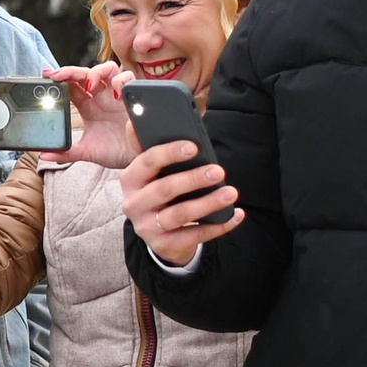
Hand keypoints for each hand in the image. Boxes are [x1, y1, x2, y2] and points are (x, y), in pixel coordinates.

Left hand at [50, 62, 138, 169]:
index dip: (60, 79)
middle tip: (57, 75)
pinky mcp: (134, 96)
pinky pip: (129, 79)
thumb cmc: (116, 151)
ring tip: (89, 84)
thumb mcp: (88, 151)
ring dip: (97, 72)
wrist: (138, 158)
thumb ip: (66, 152)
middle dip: (71, 71)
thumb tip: (45, 154)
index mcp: (88, 106)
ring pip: (107, 69)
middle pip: (86, 74)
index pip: (72, 86)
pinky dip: (122, 81)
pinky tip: (116, 94)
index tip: (47, 77)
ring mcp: (118, 94)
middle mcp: (102, 96)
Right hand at [120, 141, 242, 265]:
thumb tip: (138, 120)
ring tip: (231, 193)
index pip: (146, 162)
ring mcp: (146, 227)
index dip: (169, 153)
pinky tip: (235, 215)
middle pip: (163, 189)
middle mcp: (133, 204)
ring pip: (179, 214)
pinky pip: (194, 236)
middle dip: (193, 179)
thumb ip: (153, 150)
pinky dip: (218, 226)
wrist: (159, 233)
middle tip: (219, 171)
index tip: (194, 147)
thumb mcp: (154, 173)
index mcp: (130, 179)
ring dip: (207, 203)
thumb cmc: (162, 193)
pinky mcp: (163, 245)